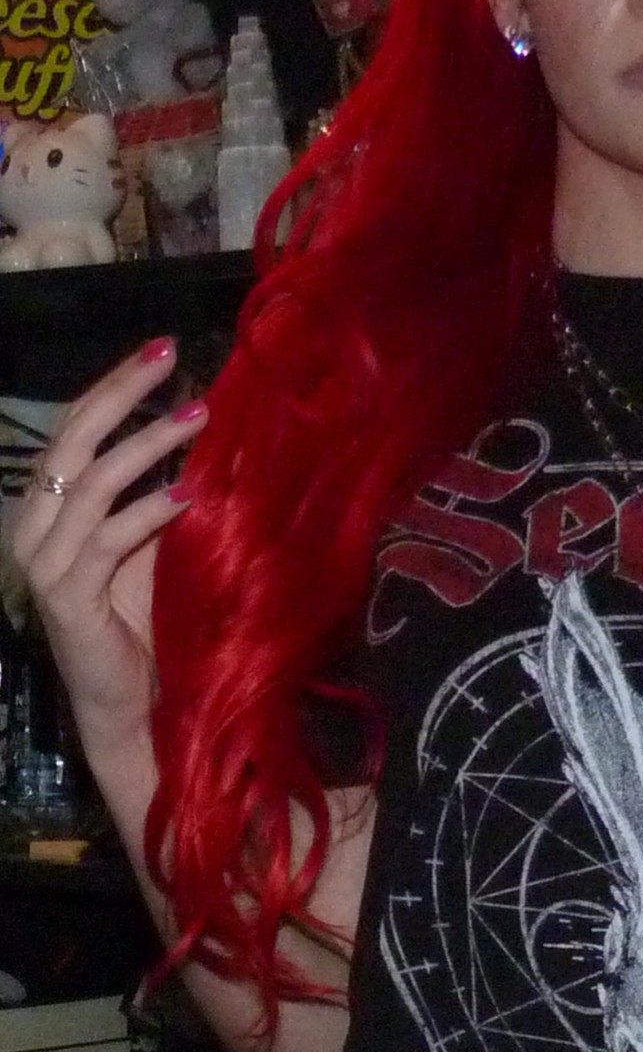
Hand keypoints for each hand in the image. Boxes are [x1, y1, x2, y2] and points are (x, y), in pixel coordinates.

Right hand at [8, 339, 209, 769]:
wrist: (127, 702)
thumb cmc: (140, 623)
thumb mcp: (146, 545)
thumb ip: (154, 495)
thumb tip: (199, 430)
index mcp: (44, 508)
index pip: (74, 431)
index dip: (114, 386)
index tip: (162, 349)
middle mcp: (33, 529)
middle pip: (74, 441)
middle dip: (123, 393)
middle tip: (171, 359)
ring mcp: (45, 563)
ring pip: (94, 482)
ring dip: (150, 446)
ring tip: (198, 419)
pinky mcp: (68, 596)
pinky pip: (110, 539)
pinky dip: (148, 512)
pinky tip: (187, 496)